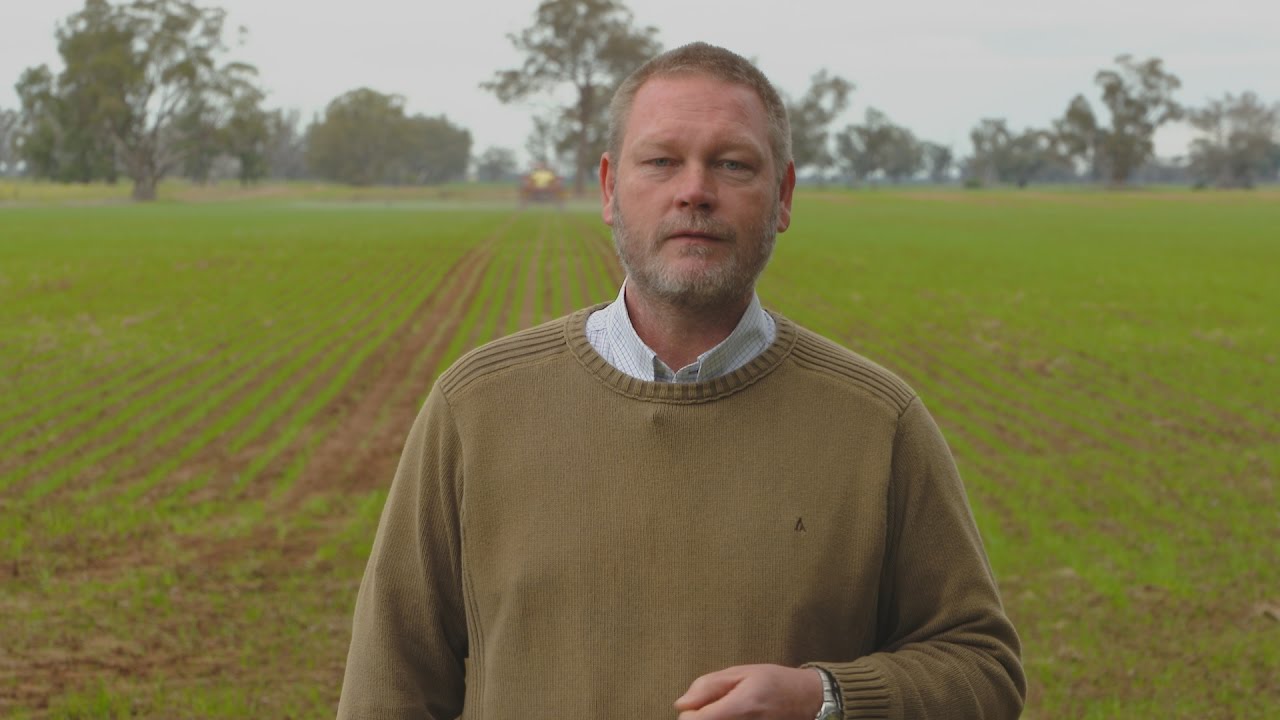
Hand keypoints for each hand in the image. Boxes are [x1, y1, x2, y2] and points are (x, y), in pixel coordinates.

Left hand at [673, 664, 822, 719]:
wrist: (807, 700)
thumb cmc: (775, 682)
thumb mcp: (742, 672)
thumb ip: (709, 686)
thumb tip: (681, 704)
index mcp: (740, 706)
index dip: (689, 714)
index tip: (694, 706)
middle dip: (700, 719)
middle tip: (711, 708)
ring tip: (725, 712)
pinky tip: (734, 718)